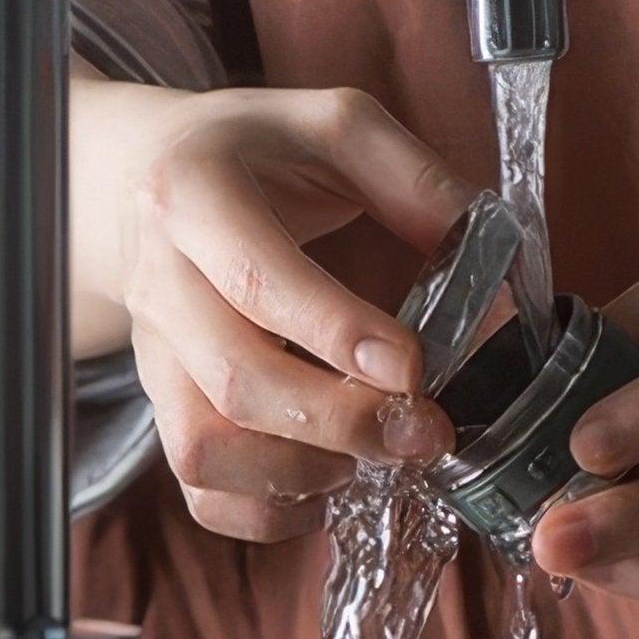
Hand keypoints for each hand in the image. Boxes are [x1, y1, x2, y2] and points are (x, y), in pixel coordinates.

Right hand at [74, 78, 474, 542]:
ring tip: (366, 457)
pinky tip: (322, 490)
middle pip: (235, 380)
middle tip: (425, 433)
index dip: (339, 333)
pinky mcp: (158, 400)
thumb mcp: (336, 126)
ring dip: (300, 473)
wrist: (144, 175)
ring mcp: (153, 350)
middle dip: (342, 423)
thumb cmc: (256, 150)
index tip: (414, 368)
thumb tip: (494, 265)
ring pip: (204, 447)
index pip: (258, 280)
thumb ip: (416, 183)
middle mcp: (159, 280)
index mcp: (196, 196)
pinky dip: (261, 511)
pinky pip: (193, 486)